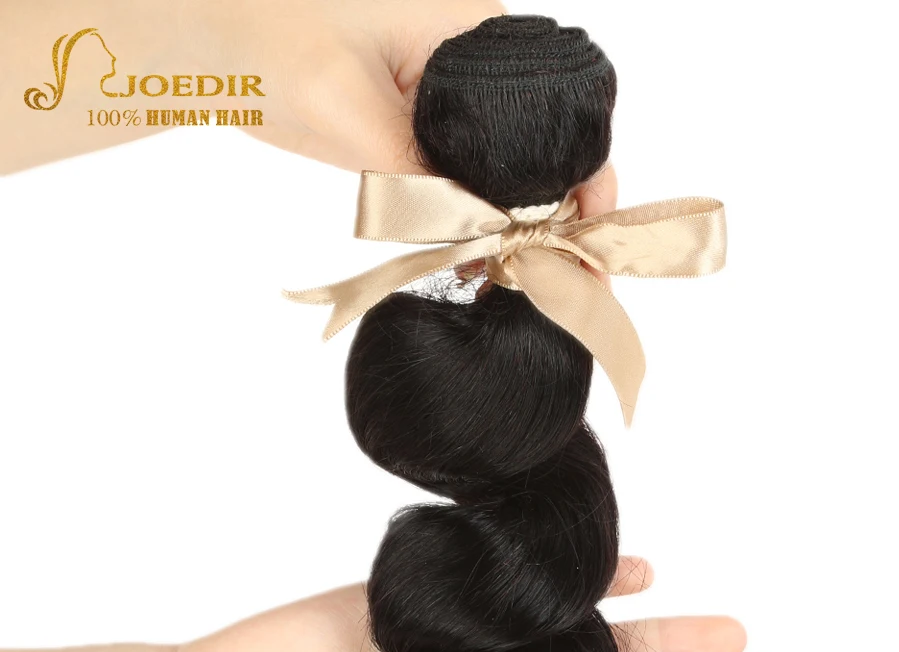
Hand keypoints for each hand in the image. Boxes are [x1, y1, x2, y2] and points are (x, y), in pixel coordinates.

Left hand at [180, 0, 619, 273]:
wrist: (205, 44)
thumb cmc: (265, 44)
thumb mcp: (351, 114)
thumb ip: (422, 174)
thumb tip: (483, 232)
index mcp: (473, 27)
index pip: (555, 109)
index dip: (581, 173)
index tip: (585, 230)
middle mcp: (471, 54)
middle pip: (537, 140)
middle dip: (552, 204)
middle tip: (561, 271)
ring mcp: (445, 86)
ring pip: (499, 162)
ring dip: (510, 215)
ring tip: (524, 271)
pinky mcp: (416, 116)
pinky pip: (460, 170)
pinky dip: (468, 210)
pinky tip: (475, 251)